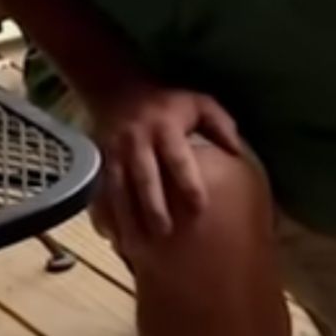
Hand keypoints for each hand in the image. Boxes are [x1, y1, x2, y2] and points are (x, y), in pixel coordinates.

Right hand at [89, 86, 240, 240]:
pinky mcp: (98, 161)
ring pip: (118, 189)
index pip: (177, 159)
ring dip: (126, 217)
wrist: (117, 90)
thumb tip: (237, 152)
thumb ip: (221, 126)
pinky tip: (110, 235)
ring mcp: (114, 152)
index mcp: (165, 128)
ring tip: (136, 245)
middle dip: (153, 207)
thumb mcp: (199, 104)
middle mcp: (137, 142)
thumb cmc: (169, 103)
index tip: (199, 208)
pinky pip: (99, 190)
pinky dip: (103, 213)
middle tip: (165, 234)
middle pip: (144, 178)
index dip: (187, 183)